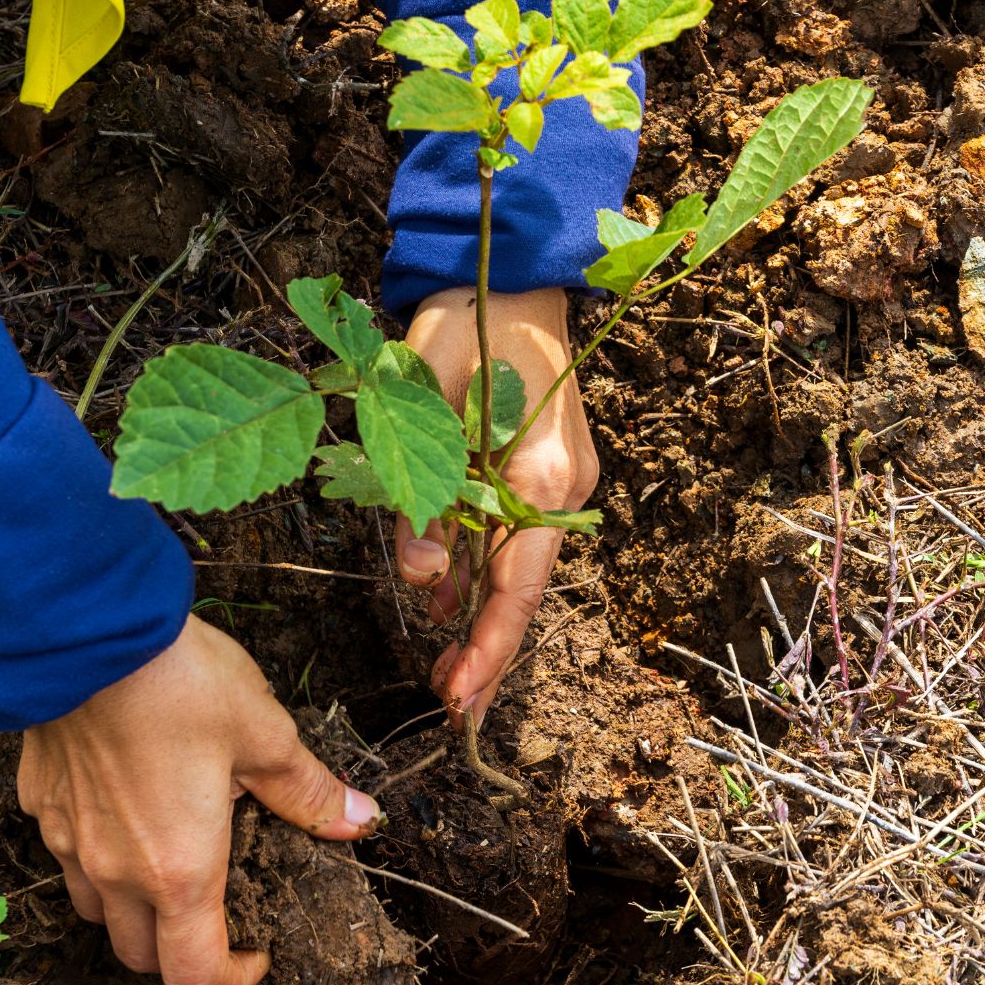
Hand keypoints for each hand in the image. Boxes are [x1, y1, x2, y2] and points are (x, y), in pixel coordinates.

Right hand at [16, 616, 378, 984]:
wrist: (83, 629)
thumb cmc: (178, 682)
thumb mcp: (263, 732)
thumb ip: (307, 790)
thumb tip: (359, 820)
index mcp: (179, 871)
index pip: (194, 975)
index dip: (230, 982)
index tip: (257, 954)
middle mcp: (115, 871)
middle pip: (140, 955)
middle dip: (182, 951)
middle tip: (220, 910)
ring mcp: (68, 839)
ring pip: (96, 910)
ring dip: (133, 908)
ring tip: (170, 858)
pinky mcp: (39, 801)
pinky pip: (67, 852)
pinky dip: (97, 853)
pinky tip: (124, 804)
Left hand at [397, 286, 597, 727]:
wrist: (512, 273)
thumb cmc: (465, 322)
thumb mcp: (423, 398)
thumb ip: (420, 493)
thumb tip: (423, 579)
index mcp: (543, 472)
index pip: (516, 584)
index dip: (488, 648)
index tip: (459, 699)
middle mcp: (564, 487)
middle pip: (523, 589)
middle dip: (489, 653)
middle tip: (452, 711)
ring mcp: (560, 481)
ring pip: (517, 568)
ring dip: (483, 619)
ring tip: (448, 677)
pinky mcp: (544, 472)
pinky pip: (512, 537)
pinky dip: (483, 576)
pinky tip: (450, 607)